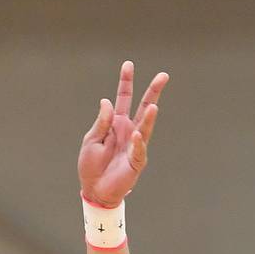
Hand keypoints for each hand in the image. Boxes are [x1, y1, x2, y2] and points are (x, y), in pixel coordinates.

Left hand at [78, 61, 167, 206]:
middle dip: (152, 92)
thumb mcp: (91, 140)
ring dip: (149, 117)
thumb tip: (107, 101)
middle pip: (143, 107)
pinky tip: (137, 135)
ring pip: (145, 127)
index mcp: (116, 123)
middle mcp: (128, 130)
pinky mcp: (137, 160)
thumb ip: (101, 122)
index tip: (128, 64)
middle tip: (163, 75)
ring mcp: (135, 144)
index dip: (126, 82)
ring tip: (154, 106)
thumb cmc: (91, 165)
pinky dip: (138, 142)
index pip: (123, 98)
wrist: (94, 189)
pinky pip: (139, 149)